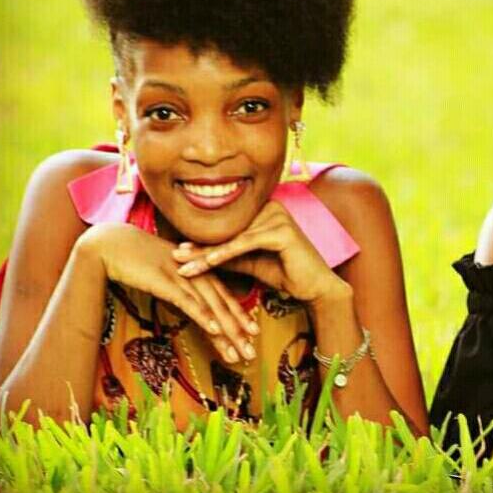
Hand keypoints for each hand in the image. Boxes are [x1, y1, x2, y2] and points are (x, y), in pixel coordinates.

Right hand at [78, 223, 259, 364]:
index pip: (223, 295)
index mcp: (196, 269)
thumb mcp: (164, 271)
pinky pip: (188, 301)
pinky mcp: (166, 281)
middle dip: (239, 330)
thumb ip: (178, 284)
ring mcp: (182, 276)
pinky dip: (203, 315)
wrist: (113, 244)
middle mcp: (195, 272)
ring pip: (211, 306)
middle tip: (252, 353)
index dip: (239, 314)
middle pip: (223, 303)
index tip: (253, 333)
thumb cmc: (136, 259)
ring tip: (241, 353)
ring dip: (228, 331)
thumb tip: (186, 302)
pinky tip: (215, 330)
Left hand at [172, 201, 349, 302]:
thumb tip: (197, 255)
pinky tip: (207, 262)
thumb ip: (227, 255)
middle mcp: (270, 206)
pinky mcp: (281, 230)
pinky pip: (246, 243)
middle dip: (200, 246)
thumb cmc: (285, 272)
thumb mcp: (249, 262)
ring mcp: (277, 215)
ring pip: (233, 238)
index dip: (202, 240)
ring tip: (185, 265)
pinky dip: (225, 253)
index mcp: (263, 209)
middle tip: (175, 257)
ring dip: (207, 253)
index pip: (227, 226)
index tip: (179, 251)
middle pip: (227, 230)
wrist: (316, 286)